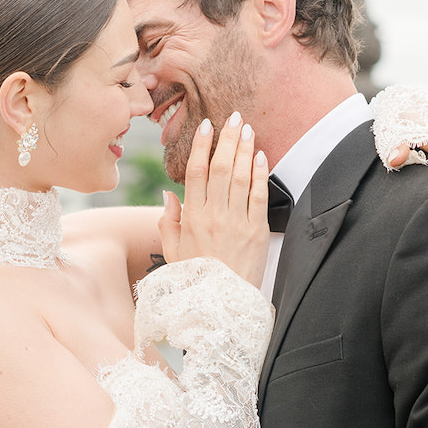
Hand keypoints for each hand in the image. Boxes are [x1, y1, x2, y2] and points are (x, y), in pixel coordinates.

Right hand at [159, 112, 269, 286]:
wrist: (220, 309)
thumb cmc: (195, 281)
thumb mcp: (171, 253)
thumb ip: (167, 222)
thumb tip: (168, 194)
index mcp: (190, 218)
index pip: (196, 172)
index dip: (202, 146)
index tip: (208, 126)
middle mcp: (212, 216)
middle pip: (221, 167)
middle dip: (227, 139)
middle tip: (233, 118)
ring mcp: (235, 223)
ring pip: (240, 176)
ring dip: (244, 149)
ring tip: (248, 129)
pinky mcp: (256, 232)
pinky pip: (259, 196)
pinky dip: (260, 173)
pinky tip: (261, 156)